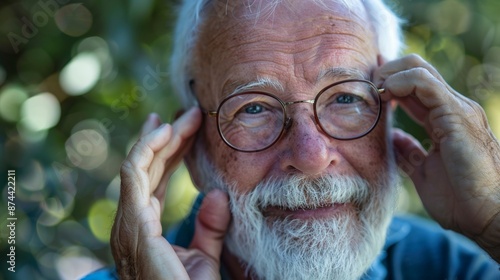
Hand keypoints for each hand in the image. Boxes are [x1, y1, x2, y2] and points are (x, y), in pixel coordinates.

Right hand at [110, 107, 230, 278]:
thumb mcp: (204, 256)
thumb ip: (209, 227)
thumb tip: (218, 195)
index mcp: (146, 226)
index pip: (156, 179)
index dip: (172, 153)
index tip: (189, 130)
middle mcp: (132, 220)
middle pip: (148, 168)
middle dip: (168, 138)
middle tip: (189, 113)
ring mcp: (129, 221)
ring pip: (139, 165)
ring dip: (160, 137)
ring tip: (183, 116)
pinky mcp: (134, 222)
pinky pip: (135, 174)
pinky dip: (147, 149)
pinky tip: (165, 131)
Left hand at [374, 54, 499, 260]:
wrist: (487, 215)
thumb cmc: (460, 199)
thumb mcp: (423, 171)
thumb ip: (408, 151)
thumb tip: (393, 137)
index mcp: (444, 119)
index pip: (414, 86)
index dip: (388, 82)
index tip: (367, 90)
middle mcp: (451, 108)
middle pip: (416, 69)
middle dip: (386, 72)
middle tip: (368, 89)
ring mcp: (456, 108)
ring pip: (419, 69)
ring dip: (389, 75)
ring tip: (375, 92)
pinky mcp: (456, 114)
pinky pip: (425, 84)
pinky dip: (401, 82)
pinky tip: (387, 94)